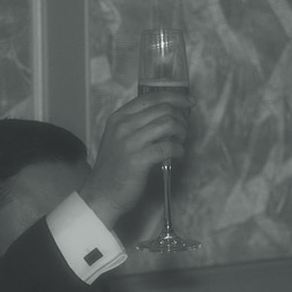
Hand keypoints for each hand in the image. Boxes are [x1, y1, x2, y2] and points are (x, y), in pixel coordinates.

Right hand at [77, 89, 190, 229]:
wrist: (101, 194)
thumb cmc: (114, 168)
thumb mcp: (119, 138)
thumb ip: (138, 124)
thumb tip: (169, 114)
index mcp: (119, 117)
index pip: (152, 97)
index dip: (175, 97)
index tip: (189, 101)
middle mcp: (124, 125)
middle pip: (164, 109)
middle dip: (181, 118)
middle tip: (184, 131)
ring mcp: (130, 142)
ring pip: (169, 124)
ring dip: (182, 133)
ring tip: (180, 143)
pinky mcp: (139, 160)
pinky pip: (169, 147)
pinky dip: (179, 150)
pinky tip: (177, 156)